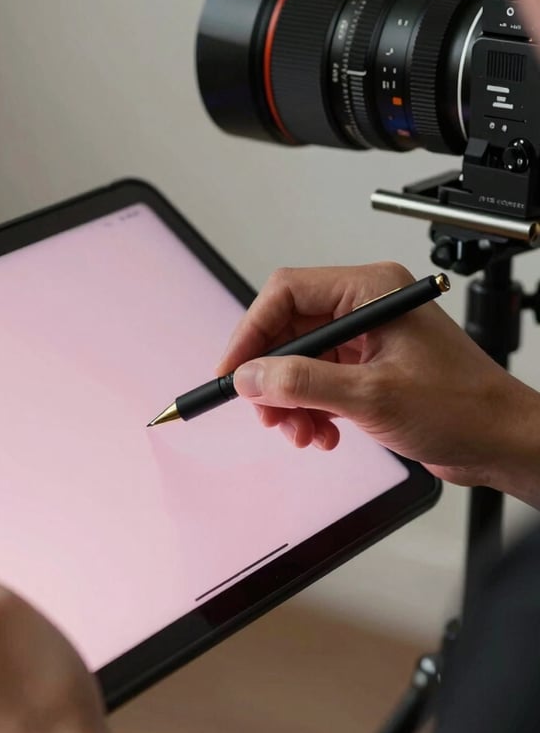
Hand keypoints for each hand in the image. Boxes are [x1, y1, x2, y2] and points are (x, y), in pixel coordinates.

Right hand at [218, 262, 539, 505]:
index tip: (233, 370)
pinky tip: (322, 434)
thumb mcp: (371, 395)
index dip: (252, 332)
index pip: (286, 293)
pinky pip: (318, 383)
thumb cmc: (462, 406)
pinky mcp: (367, 368)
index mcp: (371, 291)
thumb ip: (302, 383)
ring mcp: (366, 339)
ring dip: (290, 400)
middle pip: (289, 330)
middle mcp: (366, 308)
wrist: (499, 442)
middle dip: (272, 376)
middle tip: (264, 411)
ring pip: (300, 361)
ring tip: (299, 431)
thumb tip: (250, 377)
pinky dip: (310, 410)